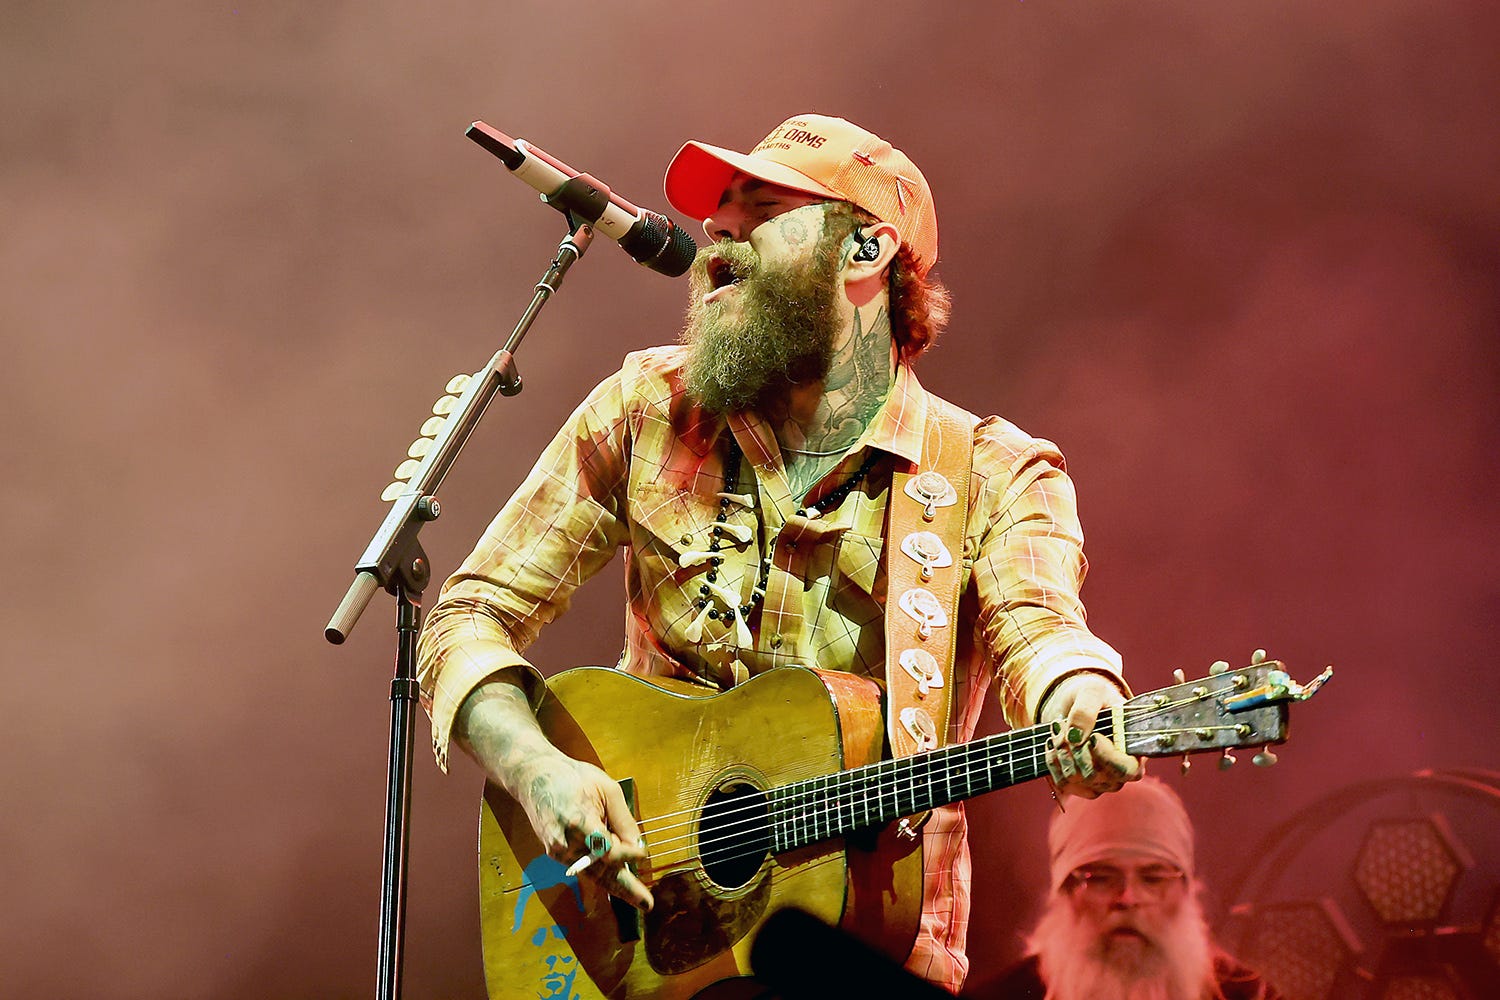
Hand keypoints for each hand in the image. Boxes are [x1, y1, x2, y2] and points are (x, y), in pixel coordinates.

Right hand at [457, 677, 652, 910]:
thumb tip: (638, 845)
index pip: (608, 850)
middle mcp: (566, 842)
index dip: (627, 854)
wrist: (536, 778)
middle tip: (647, 905)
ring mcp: (558, 851)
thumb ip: (623, 819)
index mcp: (580, 822)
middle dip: (626, 889)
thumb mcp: (607, 789)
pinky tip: (618, 879)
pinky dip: (600, 872)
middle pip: (600, 871)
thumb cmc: (575, 778)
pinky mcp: (555, 854)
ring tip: (638, 897)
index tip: (643, 852)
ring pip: (593, 873)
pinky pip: (583, 867)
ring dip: (615, 884)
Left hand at [1038, 673, 1142, 798]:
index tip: (1094, 737)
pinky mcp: (1080, 785)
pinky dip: (1053, 761)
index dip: (1108, 757)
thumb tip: (1075, 737)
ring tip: (1058, 730)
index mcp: (1135, 750)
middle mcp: (1120, 772)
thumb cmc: (1094, 698)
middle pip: (1095, 776)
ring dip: (1061, 752)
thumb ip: (1086, 710)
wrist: (1077, 705)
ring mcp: (1100, 782)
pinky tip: (1053, 743)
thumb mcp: (1093, 691)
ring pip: (1076, 779)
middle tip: (1064, 724)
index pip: (1128, 770)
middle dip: (1074, 748)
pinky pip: (1062, 783)